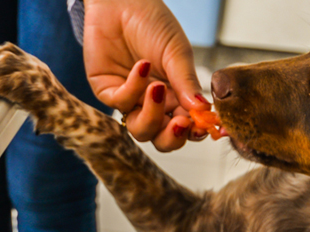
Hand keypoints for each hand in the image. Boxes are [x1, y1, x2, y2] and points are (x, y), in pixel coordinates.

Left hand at [82, 0, 211, 151]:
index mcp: (175, 97)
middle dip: (172, 137)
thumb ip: (187, 83)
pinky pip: (120, 103)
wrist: (122, 1)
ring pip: (140, 130)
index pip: (186, 127)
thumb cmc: (153, 23)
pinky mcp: (107, 91)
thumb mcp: (177, 53)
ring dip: (151, 115)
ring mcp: (130, 100)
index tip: (202, 126)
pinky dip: (133, 87)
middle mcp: (153, 104)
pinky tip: (142, 65)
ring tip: (157, 88)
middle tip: (181, 123)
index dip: (194, 132)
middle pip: (162, 139)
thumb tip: (203, 110)